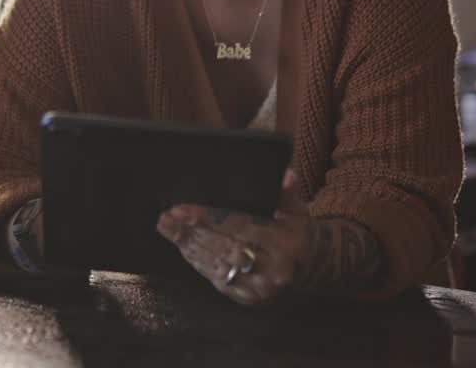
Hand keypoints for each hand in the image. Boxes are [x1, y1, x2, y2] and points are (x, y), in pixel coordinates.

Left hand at [156, 171, 311, 305]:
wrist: (308, 266)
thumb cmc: (294, 230)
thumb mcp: (296, 209)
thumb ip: (287, 193)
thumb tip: (286, 176)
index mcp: (285, 243)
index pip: (239, 226)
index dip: (208, 217)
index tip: (183, 209)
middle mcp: (273, 269)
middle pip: (224, 245)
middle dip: (192, 231)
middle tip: (167, 217)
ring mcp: (260, 288)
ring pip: (217, 263)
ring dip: (190, 246)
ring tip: (168, 229)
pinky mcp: (248, 298)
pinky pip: (218, 278)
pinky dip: (198, 262)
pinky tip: (183, 247)